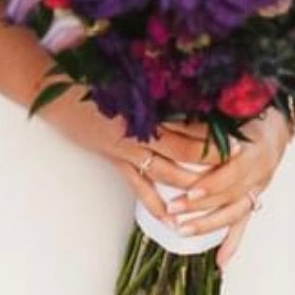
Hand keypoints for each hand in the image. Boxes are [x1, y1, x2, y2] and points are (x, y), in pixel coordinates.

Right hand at [39, 92, 226, 226]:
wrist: (55, 90)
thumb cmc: (91, 76)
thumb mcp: (128, 76)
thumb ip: (157, 87)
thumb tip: (191, 88)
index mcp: (147, 106)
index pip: (188, 122)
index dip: (214, 131)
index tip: (240, 134)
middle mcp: (140, 129)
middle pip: (184, 148)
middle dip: (212, 159)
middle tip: (239, 165)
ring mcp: (126, 147)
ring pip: (165, 170)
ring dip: (189, 183)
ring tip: (214, 192)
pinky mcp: (113, 158)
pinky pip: (138, 184)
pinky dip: (154, 201)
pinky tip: (169, 218)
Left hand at [164, 109, 294, 269]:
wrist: (277, 122)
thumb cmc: (250, 112)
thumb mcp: (231, 112)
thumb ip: (207, 120)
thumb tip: (172, 115)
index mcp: (255, 149)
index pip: (232, 173)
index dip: (211, 184)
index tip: (189, 191)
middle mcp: (259, 171)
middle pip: (228, 195)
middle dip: (199, 205)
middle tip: (173, 209)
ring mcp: (258, 187)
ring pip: (233, 212)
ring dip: (207, 224)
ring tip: (181, 231)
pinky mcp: (255, 196)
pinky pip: (244, 222)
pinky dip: (233, 243)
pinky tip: (220, 262)